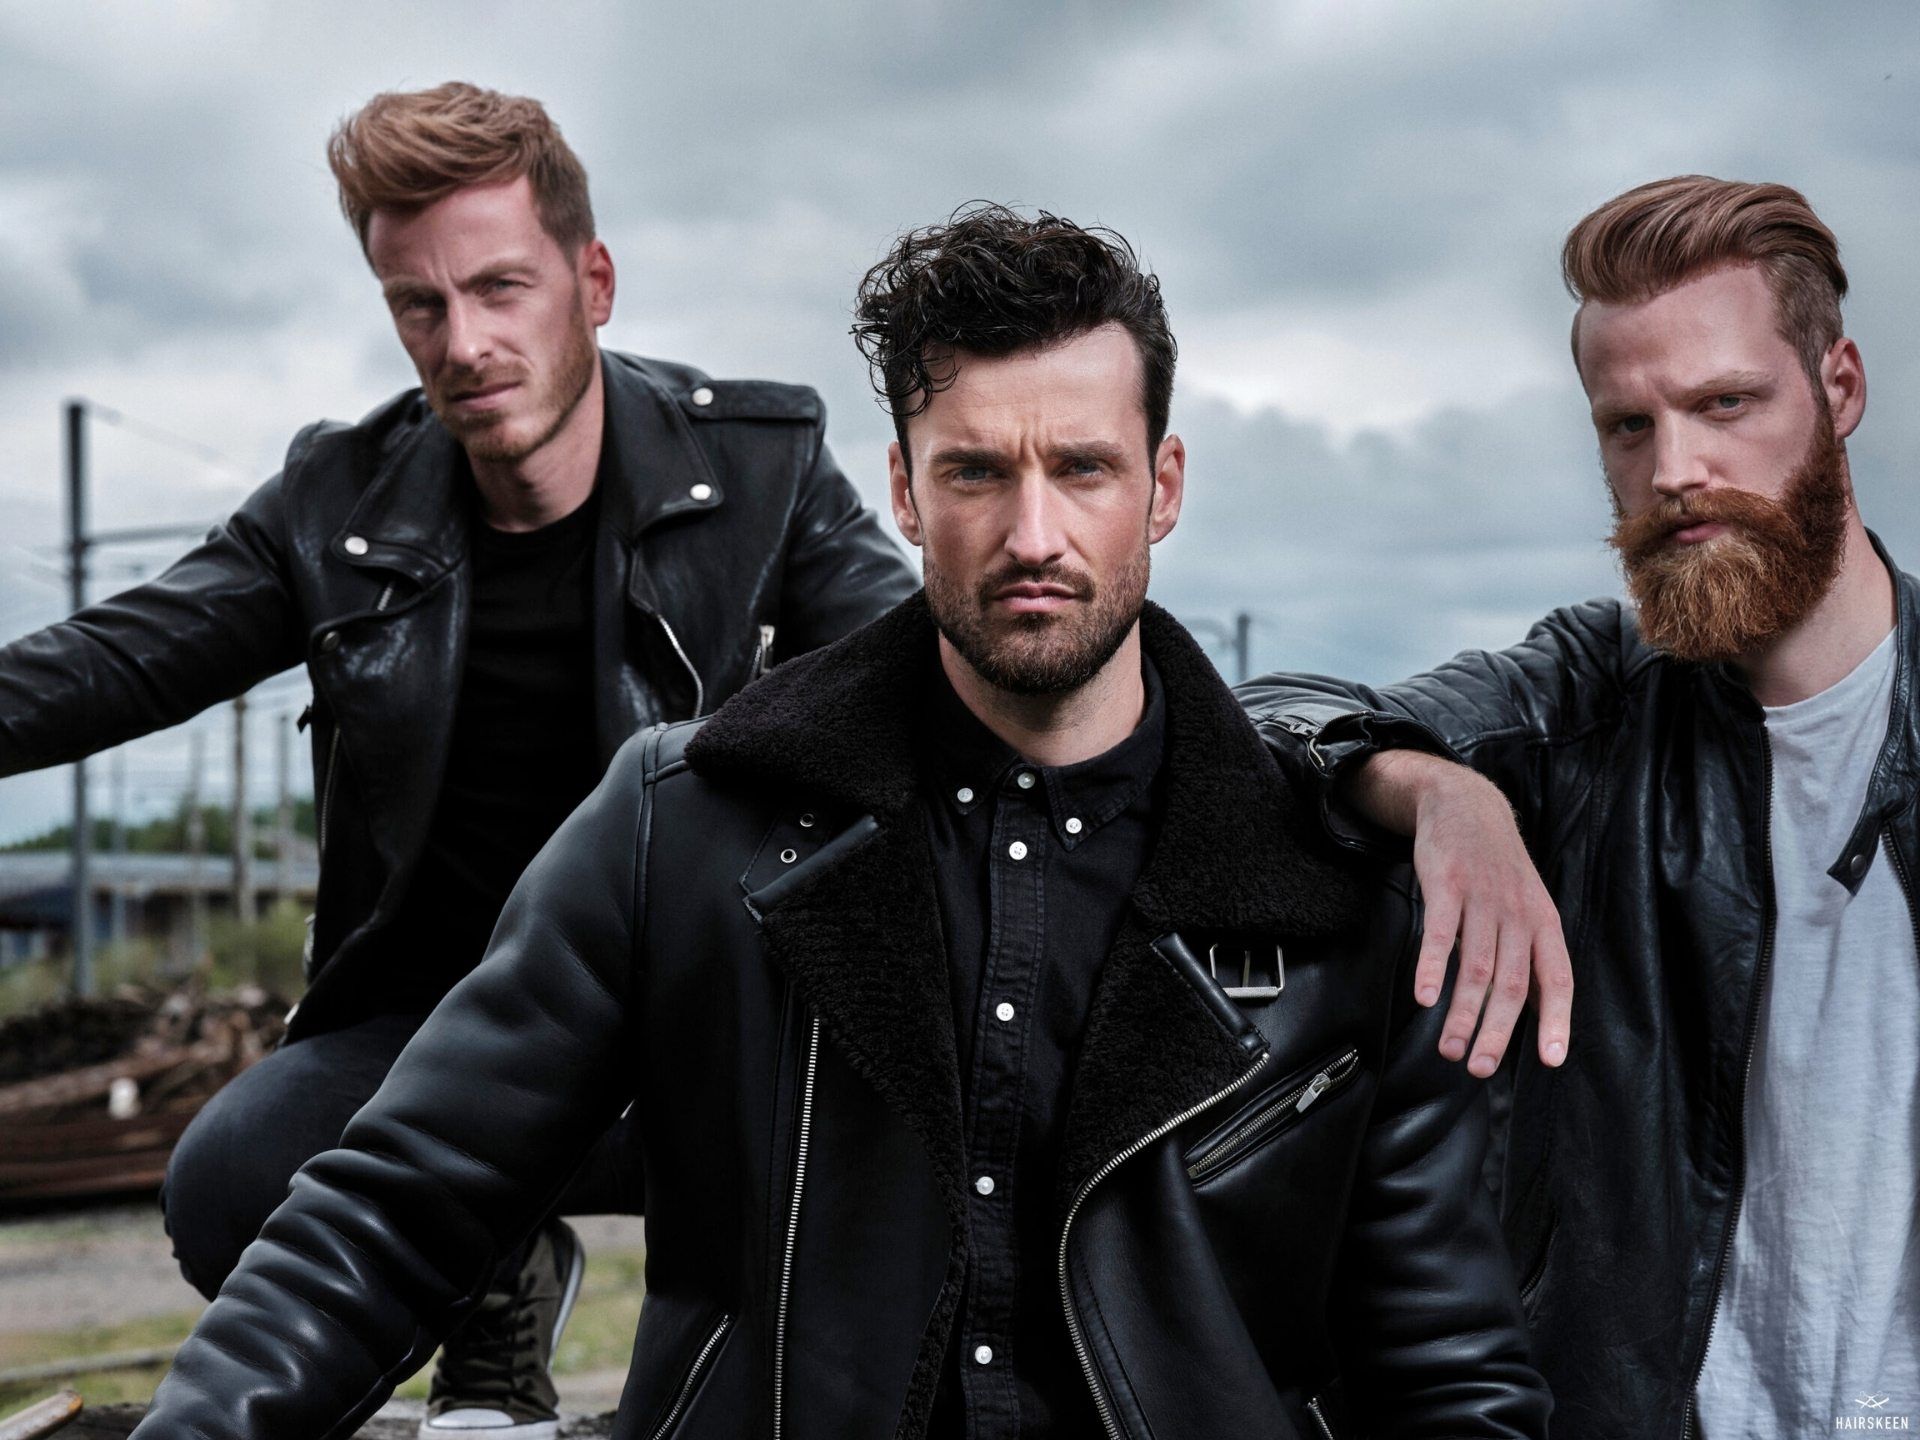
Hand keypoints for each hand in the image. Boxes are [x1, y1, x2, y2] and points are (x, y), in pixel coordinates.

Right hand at [1349, 751, 1572, 1076]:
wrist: (1466, 805)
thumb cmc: (1497, 869)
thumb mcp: (1527, 907)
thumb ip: (1531, 958)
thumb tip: (1540, 1016)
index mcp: (1543, 923)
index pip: (1557, 978)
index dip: (1556, 1020)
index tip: (1551, 1060)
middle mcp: (1518, 913)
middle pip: (1512, 983)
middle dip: (1496, 1031)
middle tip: (1479, 1068)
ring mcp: (1482, 898)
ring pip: (1476, 967)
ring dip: (1462, 1013)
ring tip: (1449, 1048)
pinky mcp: (1446, 884)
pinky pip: (1440, 932)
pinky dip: (1433, 966)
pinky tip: (1424, 997)